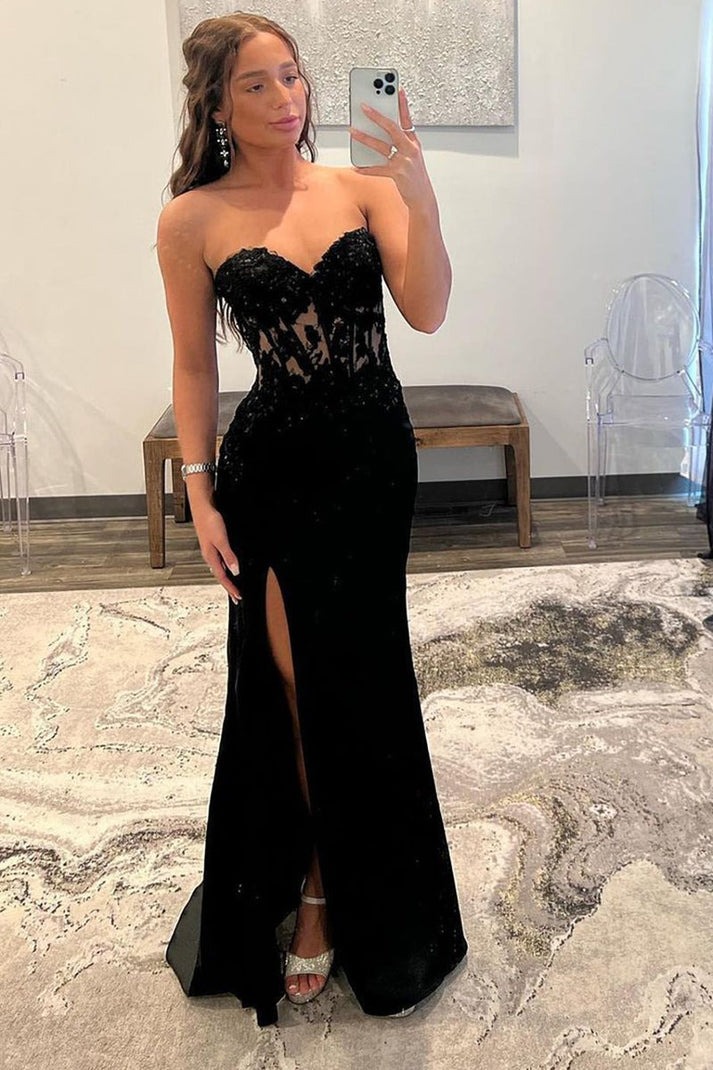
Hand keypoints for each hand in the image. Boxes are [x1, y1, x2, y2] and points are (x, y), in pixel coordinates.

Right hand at [192, 504, 242, 602]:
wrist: (202, 507)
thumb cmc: (209, 521)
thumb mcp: (221, 540)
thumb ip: (229, 556)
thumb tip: (235, 571)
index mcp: (210, 557)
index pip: (222, 578)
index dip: (231, 588)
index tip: (238, 597)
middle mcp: (209, 556)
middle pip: (220, 576)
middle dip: (228, 587)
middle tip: (236, 597)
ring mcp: (210, 550)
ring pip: (219, 569)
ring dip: (227, 579)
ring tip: (232, 587)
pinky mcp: (212, 544)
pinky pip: (219, 561)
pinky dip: (225, 568)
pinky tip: (227, 567)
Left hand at [348, 87, 432, 209]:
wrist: (423, 197)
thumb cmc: (415, 177)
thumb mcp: (412, 157)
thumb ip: (399, 145)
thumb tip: (379, 135)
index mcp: (414, 143)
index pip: (407, 119)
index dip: (402, 104)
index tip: (396, 89)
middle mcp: (410, 150)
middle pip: (392, 128)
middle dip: (377, 116)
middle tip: (364, 106)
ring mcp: (404, 162)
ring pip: (381, 146)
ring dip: (365, 138)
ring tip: (353, 131)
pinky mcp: (397, 175)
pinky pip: (378, 169)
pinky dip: (366, 168)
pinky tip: (356, 166)